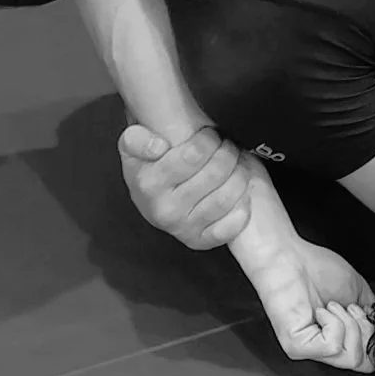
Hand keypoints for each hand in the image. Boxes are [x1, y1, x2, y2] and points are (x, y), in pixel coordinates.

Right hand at [118, 124, 251, 248]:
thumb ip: (137, 138)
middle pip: (215, 173)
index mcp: (149, 184)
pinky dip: (241, 207)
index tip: (209, 134)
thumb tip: (158, 146)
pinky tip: (239, 192)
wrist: (150, 199)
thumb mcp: (132, 145)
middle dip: (228, 153)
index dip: (209, 139)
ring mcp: (184, 228)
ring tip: (235, 164)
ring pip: (226, 197)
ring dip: (239, 174)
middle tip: (227, 147)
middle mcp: (166, 210)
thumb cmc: (150, 168)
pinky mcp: (201, 240)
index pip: (194, 154)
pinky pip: (231, 226)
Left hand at [250, 239, 374, 372]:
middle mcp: (324, 348)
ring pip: (352, 358)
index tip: (364, 311)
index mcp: (339, 338)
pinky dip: (335, 323)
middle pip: (365, 364)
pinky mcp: (297, 346)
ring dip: (350, 325)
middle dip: (367, 331)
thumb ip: (373, 316)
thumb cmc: (316, 269)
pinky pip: (333, 346)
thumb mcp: (359, 293)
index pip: (369, 360)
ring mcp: (310, 349)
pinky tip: (320, 310)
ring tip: (333, 306)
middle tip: (351, 308)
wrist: (289, 257)